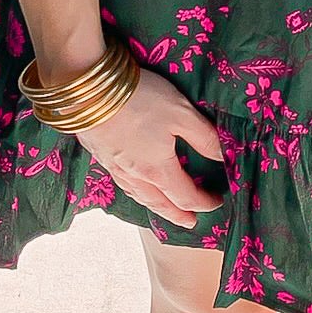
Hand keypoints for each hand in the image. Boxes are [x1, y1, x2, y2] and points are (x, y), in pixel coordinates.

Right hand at [73, 66, 226, 226]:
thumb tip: (224, 157)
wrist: (87, 90)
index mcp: (158, 170)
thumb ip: (204, 138)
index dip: (204, 202)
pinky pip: (123, 184)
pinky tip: (134, 185)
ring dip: (156, 207)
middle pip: (161, 204)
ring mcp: (115, 167)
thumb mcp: (182, 113)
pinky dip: (136, 193)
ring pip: (140, 196)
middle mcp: (135, 175)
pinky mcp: (101, 155)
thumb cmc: (139, 99)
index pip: (186, 196)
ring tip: (164, 209)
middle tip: (190, 222)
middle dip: (178, 214)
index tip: (216, 200)